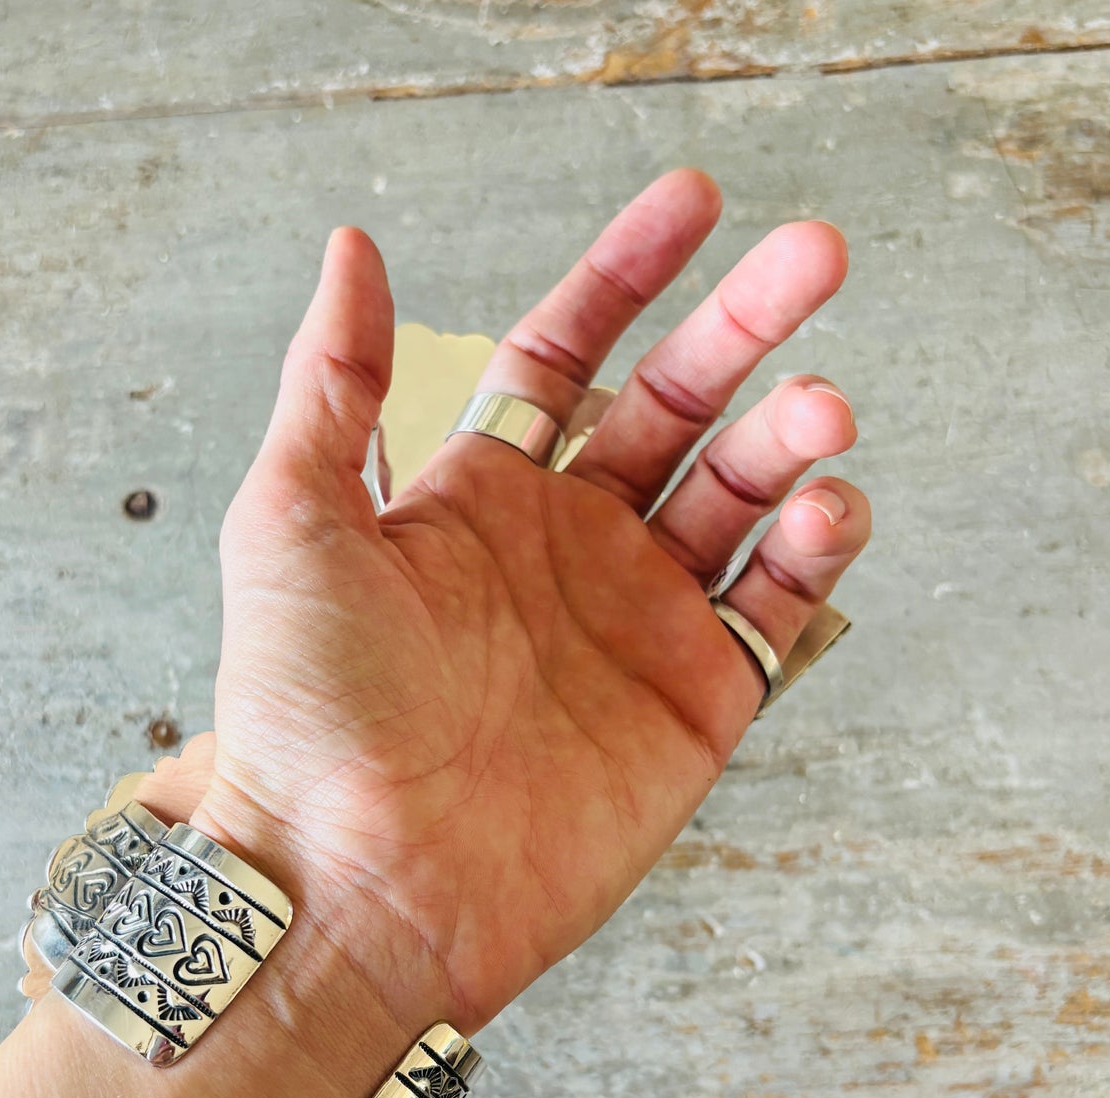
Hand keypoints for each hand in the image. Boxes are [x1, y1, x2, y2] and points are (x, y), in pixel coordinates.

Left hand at [146, 171, 868, 1037]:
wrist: (360, 885)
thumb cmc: (307, 713)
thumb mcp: (288, 523)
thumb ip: (334, 384)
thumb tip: (352, 248)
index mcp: (477, 500)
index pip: (569, 355)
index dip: (628, 274)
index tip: (696, 201)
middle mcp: (564, 552)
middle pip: (675, 410)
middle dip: (746, 328)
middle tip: (817, 254)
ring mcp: (634, 628)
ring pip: (739, 501)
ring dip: (789, 440)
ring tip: (818, 405)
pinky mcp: (692, 709)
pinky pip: (774, 613)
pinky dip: (811, 554)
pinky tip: (821, 509)